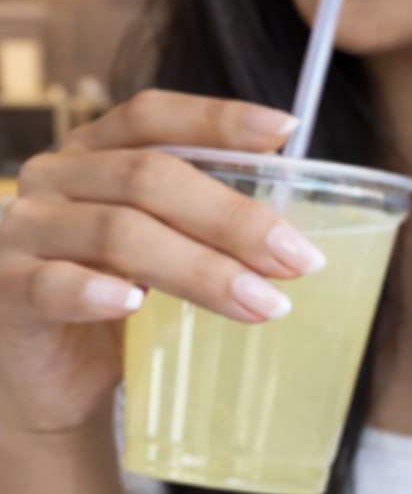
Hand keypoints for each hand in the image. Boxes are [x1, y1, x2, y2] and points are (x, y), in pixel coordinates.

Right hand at [0, 90, 319, 493]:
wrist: (47, 377)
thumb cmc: (119, 300)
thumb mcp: (167, 250)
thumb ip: (209, 226)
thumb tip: (298, 230)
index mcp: (96, 154)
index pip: (152, 116)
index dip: (216, 117)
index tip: (286, 128)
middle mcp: (54, 179)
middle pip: (149, 178)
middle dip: (234, 218)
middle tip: (300, 259)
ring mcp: (21, 232)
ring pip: (117, 232)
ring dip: (201, 269)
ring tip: (265, 304)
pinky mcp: (4, 290)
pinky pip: (48, 283)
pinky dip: (94, 291)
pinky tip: (134, 304)